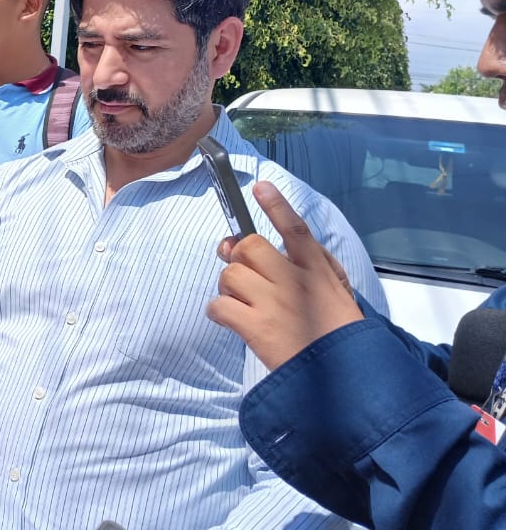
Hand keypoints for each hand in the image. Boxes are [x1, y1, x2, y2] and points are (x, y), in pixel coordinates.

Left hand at [206, 181, 363, 370]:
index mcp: (317, 271)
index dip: (276, 206)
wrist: (347, 377)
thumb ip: (307, 264)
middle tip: (248, 277)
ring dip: (230, 287)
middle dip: (240, 257)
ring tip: (246, 304)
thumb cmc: (337, 332)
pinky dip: (220, 311)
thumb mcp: (337, 291)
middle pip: (248, 246)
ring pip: (230, 274)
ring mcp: (273, 304)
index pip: (295, 230)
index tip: (260, 187)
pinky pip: (219, 305)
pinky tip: (234, 321)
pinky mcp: (256, 328)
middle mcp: (294, 281)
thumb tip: (270, 245)